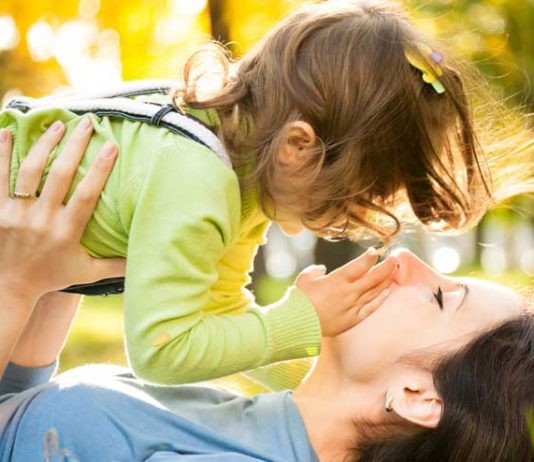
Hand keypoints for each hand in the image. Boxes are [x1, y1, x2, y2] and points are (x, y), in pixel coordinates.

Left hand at [0, 119, 124, 303]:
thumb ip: (116, 265)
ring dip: (44, 144)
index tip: (111, 145)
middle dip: (74, 146)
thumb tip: (145, 258)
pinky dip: (1, 153)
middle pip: (59, 175)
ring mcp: (16, 214)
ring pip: (29, 171)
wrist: (8, 287)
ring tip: (56, 124)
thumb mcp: (87, 273)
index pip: (86, 195)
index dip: (99, 169)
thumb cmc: (51, 277)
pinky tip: (7, 132)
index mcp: (66, 232)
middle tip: (85, 123)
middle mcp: (42, 220)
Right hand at [295, 249, 396, 335]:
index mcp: (336, 280)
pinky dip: (380, 300)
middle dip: (385, 267)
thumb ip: (315, 271)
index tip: (375, 252)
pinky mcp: (352, 320)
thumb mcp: (304, 278)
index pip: (359, 265)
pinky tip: (387, 293)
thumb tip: (322, 269)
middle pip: (372, 277)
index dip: (369, 258)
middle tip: (395, 259)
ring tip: (394, 273)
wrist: (298, 324)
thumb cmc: (299, 300)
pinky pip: (370, 308)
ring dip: (385, 281)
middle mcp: (348, 292)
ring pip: (374, 291)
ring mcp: (352, 306)